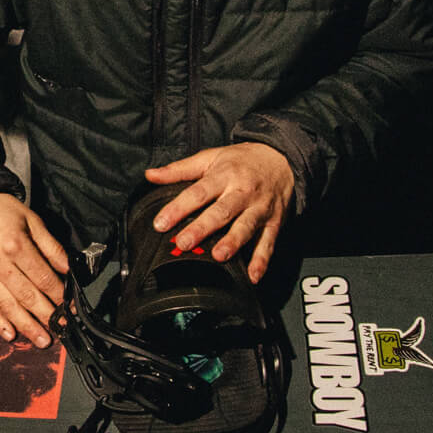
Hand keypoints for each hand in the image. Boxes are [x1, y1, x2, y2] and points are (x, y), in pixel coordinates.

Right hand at [0, 193, 69, 348]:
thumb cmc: (0, 210)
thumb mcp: (32, 220)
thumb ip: (51, 247)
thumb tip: (68, 270)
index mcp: (15, 246)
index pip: (43, 278)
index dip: (59, 295)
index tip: (70, 307)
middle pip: (27, 296)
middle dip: (47, 315)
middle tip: (62, 329)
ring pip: (7, 306)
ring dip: (26, 326)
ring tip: (42, 340)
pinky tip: (10, 334)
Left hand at [145, 143, 294, 281]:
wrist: (282, 158)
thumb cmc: (242, 160)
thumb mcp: (210, 157)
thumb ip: (180, 169)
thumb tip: (150, 175)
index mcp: (224, 175)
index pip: (198, 192)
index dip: (178, 208)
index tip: (161, 223)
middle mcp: (242, 192)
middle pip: (221, 211)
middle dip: (203, 228)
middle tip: (184, 242)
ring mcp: (260, 208)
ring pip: (246, 226)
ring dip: (233, 242)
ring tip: (219, 256)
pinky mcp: (274, 222)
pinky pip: (268, 243)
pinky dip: (262, 260)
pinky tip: (253, 275)